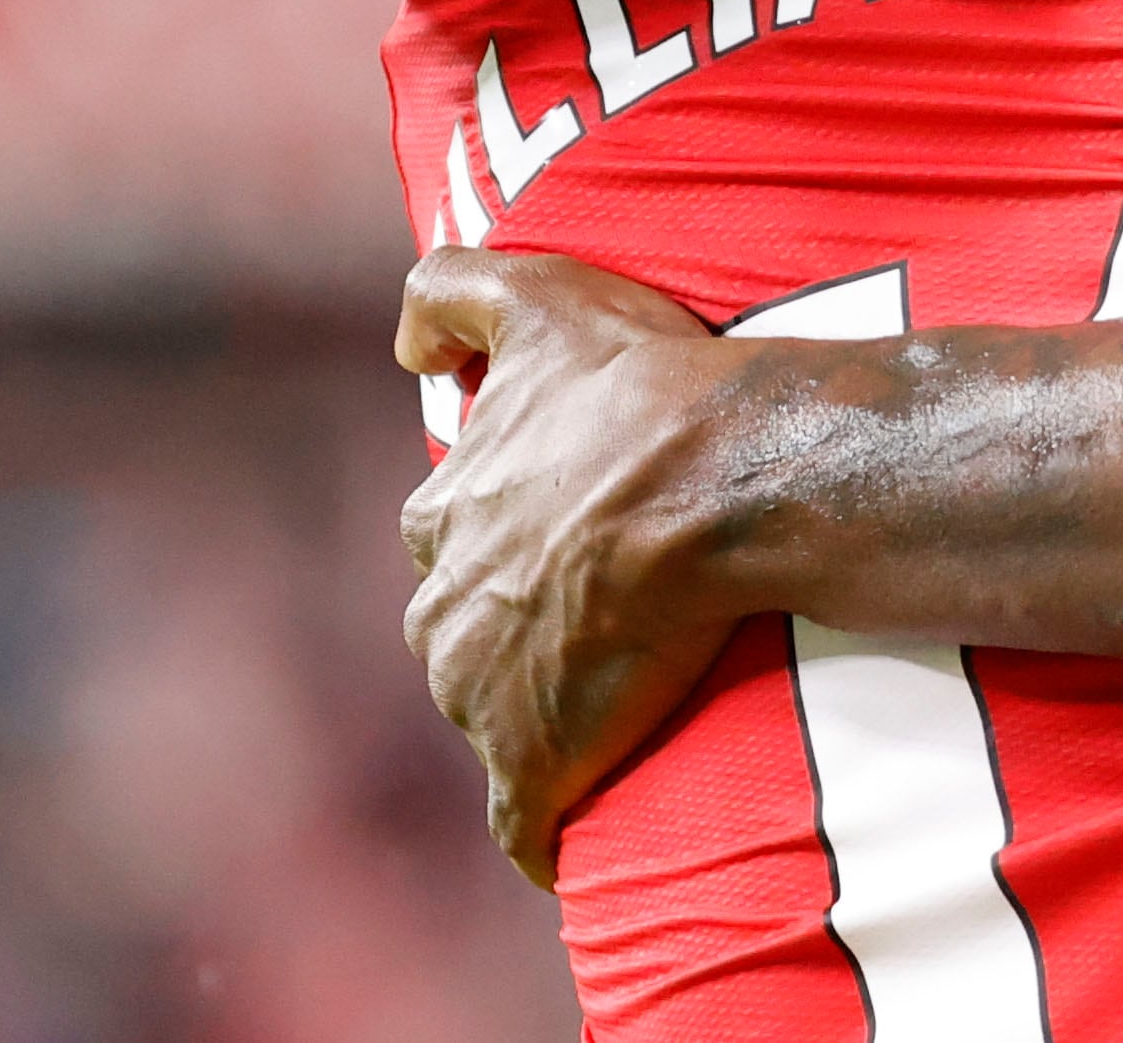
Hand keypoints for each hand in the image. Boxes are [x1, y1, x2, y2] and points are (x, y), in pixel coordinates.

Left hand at [395, 248, 748, 883]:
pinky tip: (568, 832)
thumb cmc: (639, 390)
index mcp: (442, 517)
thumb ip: (450, 290)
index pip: (455, 536)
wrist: (717, 483)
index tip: (571, 530)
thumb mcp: (538, 295)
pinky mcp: (534, 765)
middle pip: (467, 628)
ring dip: (537, 710)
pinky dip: (542, 827)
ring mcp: (481, 698)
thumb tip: (405, 342)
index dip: (512, 532)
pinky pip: (524, 820)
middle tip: (607, 611)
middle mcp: (442, 610)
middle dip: (514, 628)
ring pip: (493, 713)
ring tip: (619, 695)